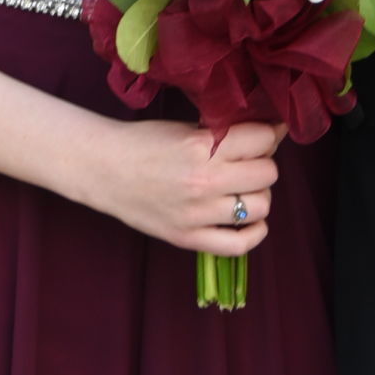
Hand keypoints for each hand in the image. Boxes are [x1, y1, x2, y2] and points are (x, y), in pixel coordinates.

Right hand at [79, 117, 281, 251]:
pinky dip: (255, 232)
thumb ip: (224, 134)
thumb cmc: (144, 142)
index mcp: (202, 146)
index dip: (268, 133)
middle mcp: (205, 181)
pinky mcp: (189, 239)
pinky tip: (251, 220)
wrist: (105, 169)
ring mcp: (198, 214)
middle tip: (250, 161)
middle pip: (267, 173)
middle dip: (263, 163)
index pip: (262, 139)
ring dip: (259, 194)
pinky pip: (239, 245)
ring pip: (260, 206)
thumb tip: (269, 134)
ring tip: (244, 188)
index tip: (267, 133)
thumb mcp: (186, 129)